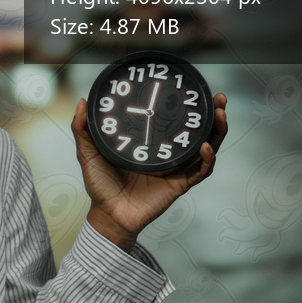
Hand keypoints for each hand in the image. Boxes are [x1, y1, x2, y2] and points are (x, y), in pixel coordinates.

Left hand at [71, 93, 228, 251]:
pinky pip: (199, 172)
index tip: (192, 88)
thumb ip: (83, 129)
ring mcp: (175, 169)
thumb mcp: (89, 153)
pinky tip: (206, 147)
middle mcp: (167, 154)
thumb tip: (82, 102)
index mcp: (150, 143)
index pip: (173, 120)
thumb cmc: (100, 185)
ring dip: (216, 132)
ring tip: (219, 115)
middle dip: (213, 115)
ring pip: (205, 149)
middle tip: (218, 98)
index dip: (186, 106)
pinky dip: (207, 160)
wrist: (107, 214)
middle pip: (198, 132)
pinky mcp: (178, 184)